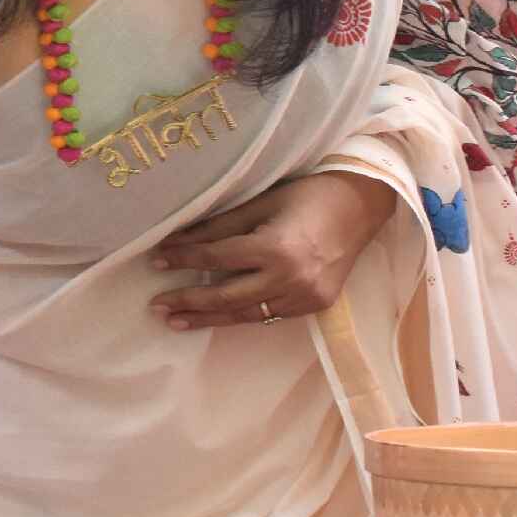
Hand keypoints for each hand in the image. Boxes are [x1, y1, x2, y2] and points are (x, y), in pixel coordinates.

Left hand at [150, 171, 401, 330]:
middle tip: (157, 306)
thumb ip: (219, 226)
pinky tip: (220, 316)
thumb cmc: (307, 196)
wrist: (360, 207)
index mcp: (275, 248)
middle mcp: (290, 278)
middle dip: (189, 301)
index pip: (217, 258)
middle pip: (227, 296)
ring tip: (178, 321)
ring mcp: (305, 297)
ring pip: (248, 314)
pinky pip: (271, 315)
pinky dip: (244, 315)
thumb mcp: (260, 204)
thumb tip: (177, 240)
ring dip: (211, 318)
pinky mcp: (315, 306)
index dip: (184, 259)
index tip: (156, 260)